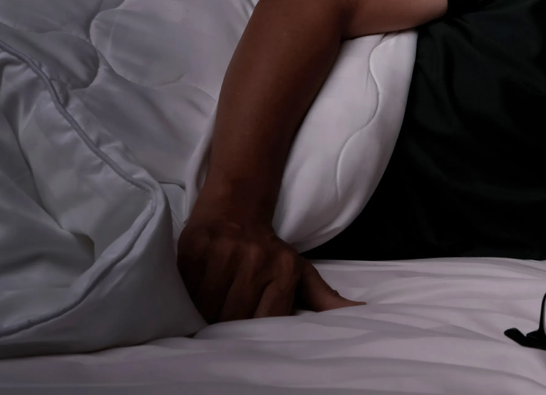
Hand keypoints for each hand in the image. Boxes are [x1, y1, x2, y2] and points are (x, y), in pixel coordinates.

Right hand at [177, 208, 361, 322]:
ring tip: (202, 318)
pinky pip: (186, 289)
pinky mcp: (196, 248)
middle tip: (218, 331)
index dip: (251, 334)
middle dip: (224, 329)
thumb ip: (325, 299)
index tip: (243, 339)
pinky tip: (188, 301)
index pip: (265, 321)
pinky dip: (184, 301)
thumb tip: (361, 315)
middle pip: (233, 318)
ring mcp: (225, 253)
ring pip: (207, 307)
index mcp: (283, 270)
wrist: (236, 206)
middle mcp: (256, 260)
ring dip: (201, 318)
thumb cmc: (268, 248)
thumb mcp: (301, 270)